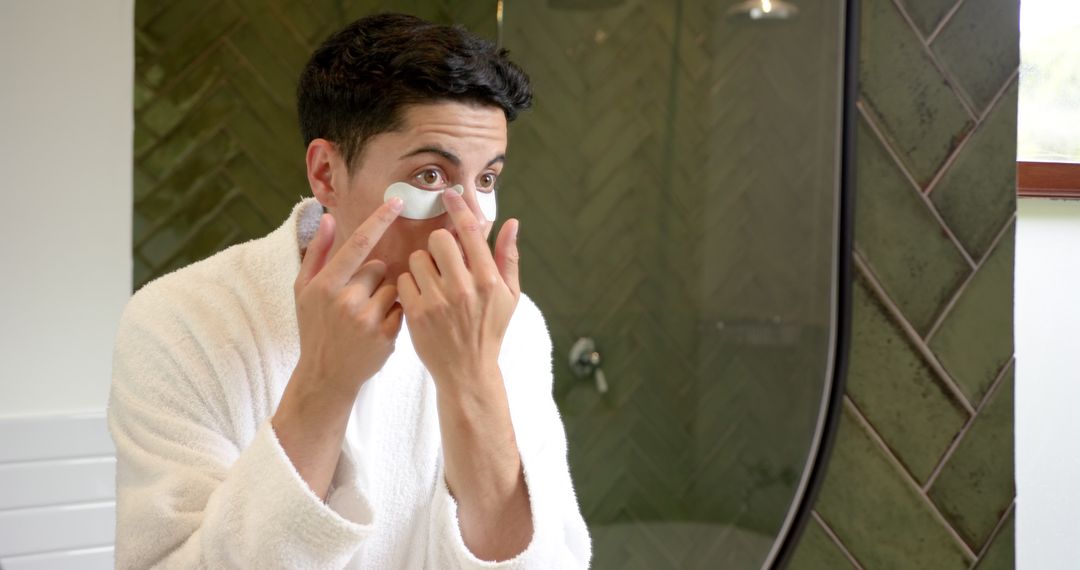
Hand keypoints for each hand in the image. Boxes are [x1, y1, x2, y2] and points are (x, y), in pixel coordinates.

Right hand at [292, 200, 404, 398]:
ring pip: (393, 287)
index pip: (358, 244)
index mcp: (325, 285)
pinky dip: (393, 314)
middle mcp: (346, 300)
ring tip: (366, 315)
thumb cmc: (314, 328)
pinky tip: (377, 328)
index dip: (379, 220)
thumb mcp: (303, 291)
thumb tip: (329, 218)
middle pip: (379, 267)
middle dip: (373, 277)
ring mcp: (367, 319)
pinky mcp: (386, 336)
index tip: (397, 201)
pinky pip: (401, 308)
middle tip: (357, 299)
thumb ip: (317, 252)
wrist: (325, 376)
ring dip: (385, 295)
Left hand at [397, 189, 520, 393]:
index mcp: (488, 280)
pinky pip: (403, 280)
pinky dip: (409, 286)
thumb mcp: (509, 296)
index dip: (458, 208)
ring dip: (422, 266)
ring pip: (417, 259)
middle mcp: (463, 288)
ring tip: (432, 284)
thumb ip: (508, 258)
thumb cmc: (490, 330)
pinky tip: (420, 298)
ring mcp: (438, 302)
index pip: (469, 231)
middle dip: (438, 245)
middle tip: (442, 260)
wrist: (467, 372)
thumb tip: (511, 223)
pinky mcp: (416, 314)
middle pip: (438, 239)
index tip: (449, 194)